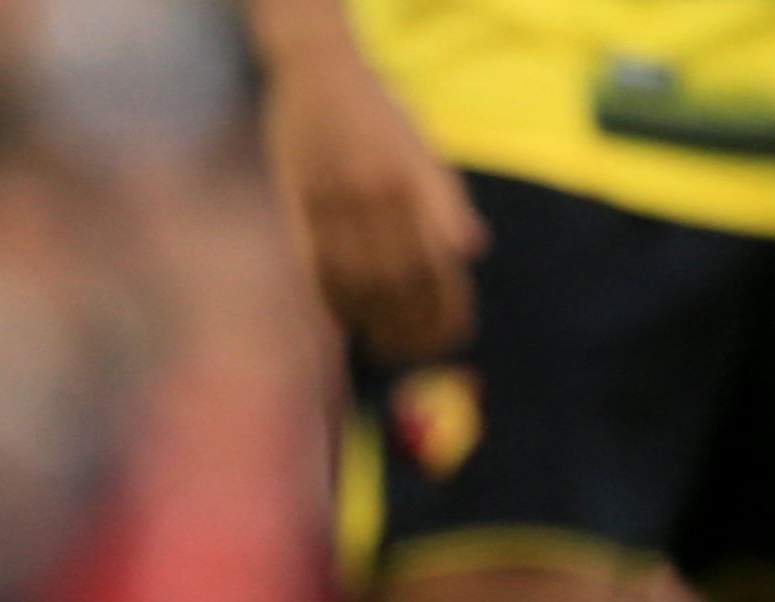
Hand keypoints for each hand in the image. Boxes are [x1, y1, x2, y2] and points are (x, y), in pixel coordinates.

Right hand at [260, 49, 485, 361]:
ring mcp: (336, 204)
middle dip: (412, 327)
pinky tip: (348, 326)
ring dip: (374, 325)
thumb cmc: (377, 110)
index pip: (438, 261)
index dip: (448, 306)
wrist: (318, 73)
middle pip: (399, 282)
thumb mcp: (422, 146)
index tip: (454, 336)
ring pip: (358, 283)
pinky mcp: (301, 209)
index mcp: (415, 181)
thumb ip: (445, 198)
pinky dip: (335, 304)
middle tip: (418, 354)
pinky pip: (319, 270)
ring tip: (386, 349)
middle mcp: (378, 196)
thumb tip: (473, 249)